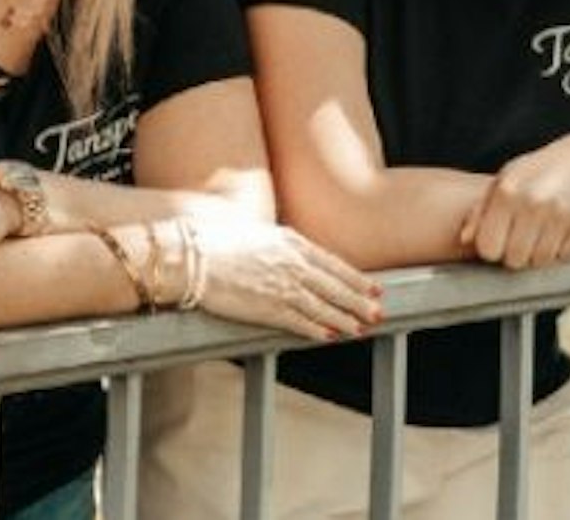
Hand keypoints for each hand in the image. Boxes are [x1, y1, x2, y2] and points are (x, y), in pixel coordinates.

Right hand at [193, 220, 382, 341]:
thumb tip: (288, 249)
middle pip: (335, 286)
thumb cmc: (214, 239)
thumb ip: (277, 243)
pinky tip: (331, 337)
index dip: (356, 278)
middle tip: (380, 311)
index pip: (333, 263)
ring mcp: (282, 286)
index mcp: (291, 241)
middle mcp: (293, 263)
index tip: (373, 287)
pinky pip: (300, 322)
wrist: (190, 254)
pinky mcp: (267, 308)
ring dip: (345, 319)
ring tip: (362, 327)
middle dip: (360, 301)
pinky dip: (317, 330)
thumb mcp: (255, 231)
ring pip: (324, 306)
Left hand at [458, 135, 569, 268]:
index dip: (491, 248)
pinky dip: (562, 250)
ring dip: (539, 253)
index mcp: (507, 191)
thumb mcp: (504, 180)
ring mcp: (562, 213)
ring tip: (542, 233)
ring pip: (540, 261)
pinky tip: (562, 231)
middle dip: (515, 254)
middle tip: (522, 237)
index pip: (488, 248)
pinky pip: (565, 257)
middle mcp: (534, 202)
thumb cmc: (538, 171)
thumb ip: (480, 210)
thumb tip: (465, 239)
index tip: (499, 238)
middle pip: (514, 260)